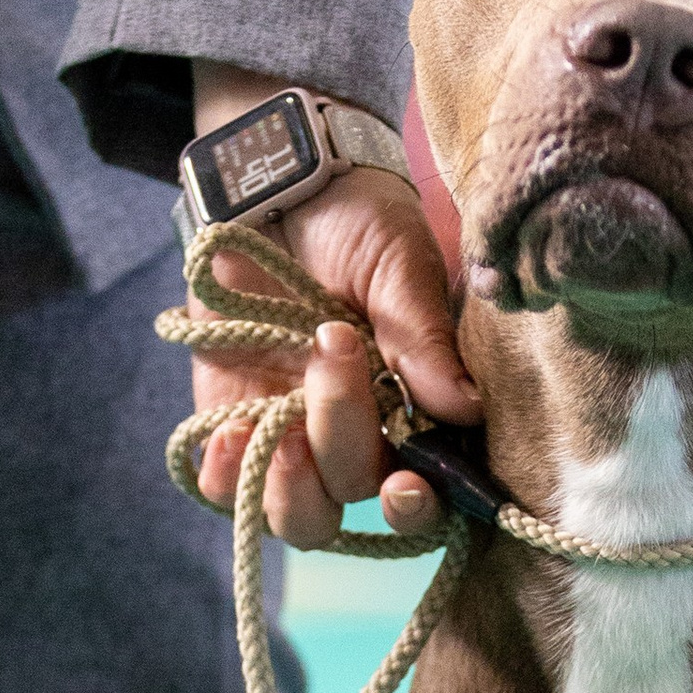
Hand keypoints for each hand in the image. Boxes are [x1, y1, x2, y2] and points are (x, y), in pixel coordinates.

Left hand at [184, 68, 481, 547]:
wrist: (272, 180)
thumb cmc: (354, 216)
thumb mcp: (399, 266)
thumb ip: (424, 339)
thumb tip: (467, 410)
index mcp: (413, 406)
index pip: (428, 486)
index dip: (419, 504)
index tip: (406, 483)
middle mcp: (357, 433)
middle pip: (355, 492)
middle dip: (344, 443)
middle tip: (332, 358)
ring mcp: (291, 431)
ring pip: (296, 511)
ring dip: (290, 486)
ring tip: (278, 420)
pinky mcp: (230, 418)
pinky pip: (225, 485)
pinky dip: (226, 477)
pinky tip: (229, 435)